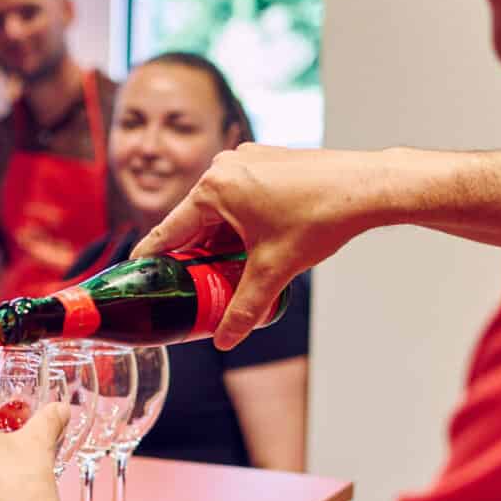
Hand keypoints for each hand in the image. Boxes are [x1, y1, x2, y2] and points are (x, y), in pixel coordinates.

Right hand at [131, 144, 385, 347]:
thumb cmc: (321, 217)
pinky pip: (238, 197)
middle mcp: (224, 167)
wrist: (368, 187)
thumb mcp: (274, 271)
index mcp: (214, 188)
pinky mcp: (266, 162)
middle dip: (194, 255)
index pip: (169, 230)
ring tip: (226, 270)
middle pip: (194, 221)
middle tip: (190, 285)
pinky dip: (238, 223)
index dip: (150, 256)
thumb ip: (244, 308)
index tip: (132, 272)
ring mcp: (246, 160)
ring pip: (218, 210)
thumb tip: (225, 340)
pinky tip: (252, 245)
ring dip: (219, 240)